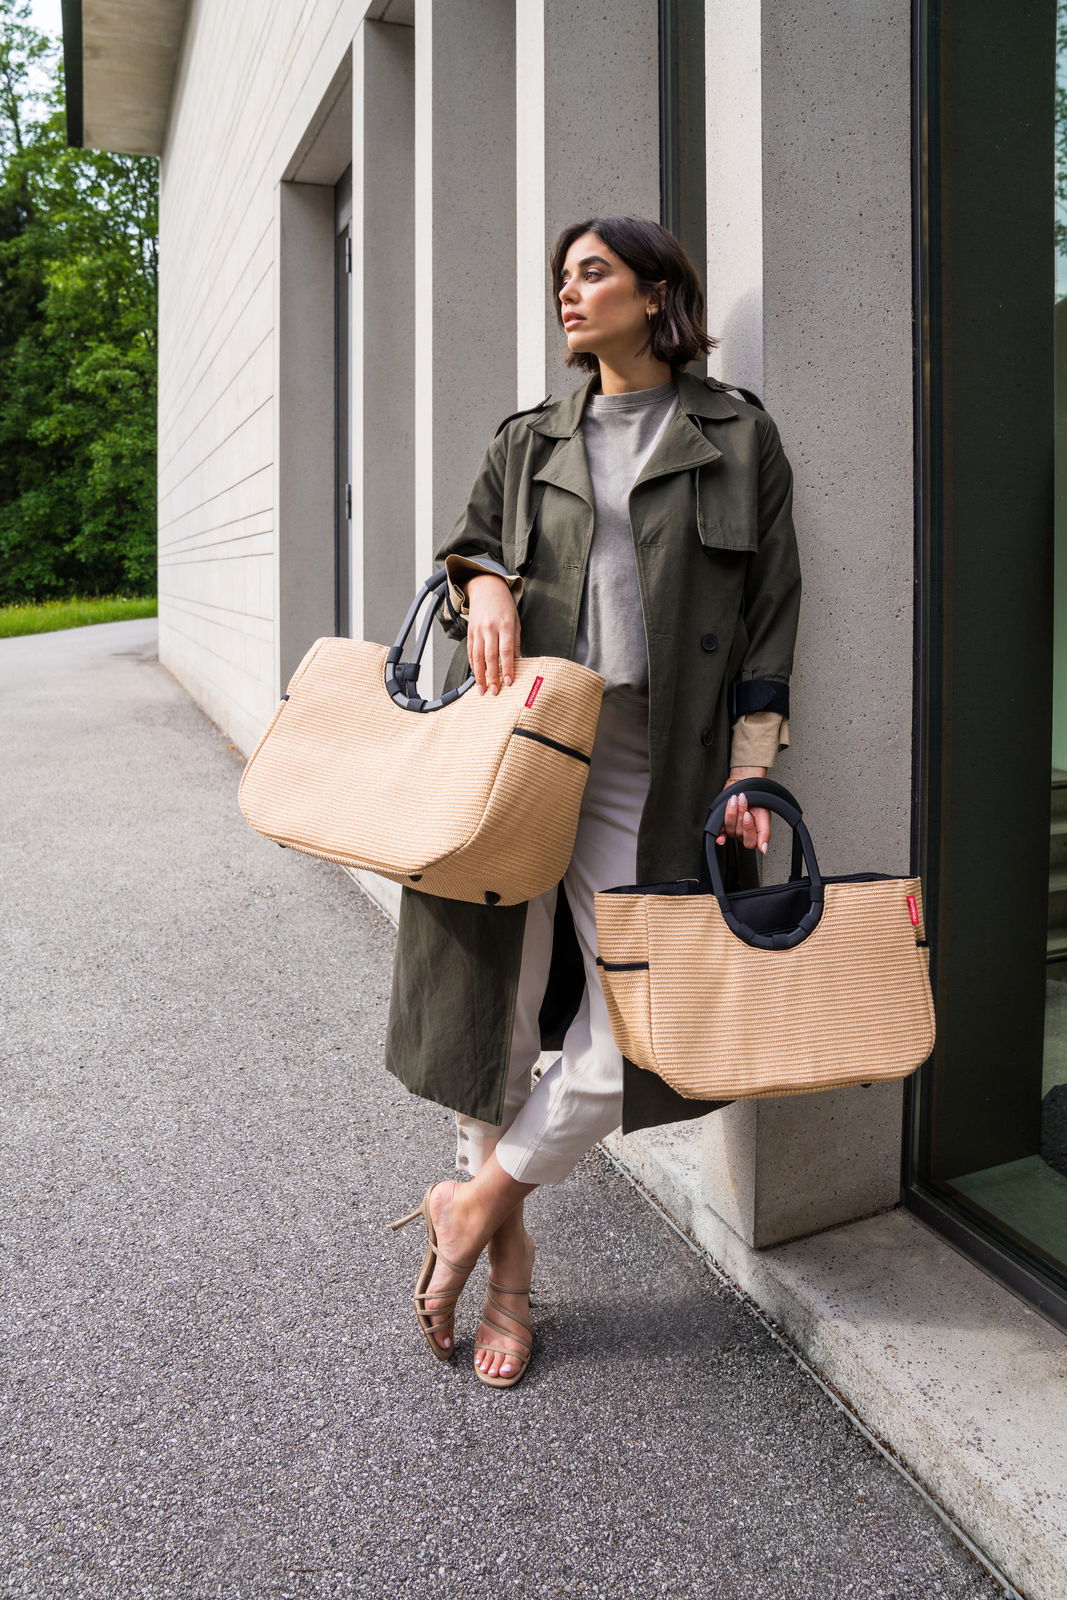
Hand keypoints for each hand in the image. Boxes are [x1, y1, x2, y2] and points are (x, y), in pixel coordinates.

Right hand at [465, 574, 520, 694]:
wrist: (486, 588)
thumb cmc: (504, 606)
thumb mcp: (516, 621)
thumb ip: (516, 642)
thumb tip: (518, 662)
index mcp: (505, 625)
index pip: (506, 651)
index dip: (508, 668)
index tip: (509, 682)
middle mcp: (490, 628)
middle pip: (491, 656)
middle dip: (492, 676)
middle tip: (494, 691)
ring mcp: (478, 630)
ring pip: (478, 656)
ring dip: (479, 675)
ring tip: (482, 689)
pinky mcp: (470, 631)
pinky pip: (471, 651)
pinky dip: (473, 665)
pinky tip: (475, 676)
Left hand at [715, 767, 770, 854]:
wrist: (746, 785)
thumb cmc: (757, 799)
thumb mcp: (764, 815)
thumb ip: (765, 832)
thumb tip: (764, 849)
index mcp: (755, 833)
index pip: (750, 842)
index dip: (748, 829)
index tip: (748, 815)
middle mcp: (743, 833)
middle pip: (739, 833)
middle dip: (740, 814)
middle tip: (743, 801)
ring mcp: (733, 829)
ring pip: (730, 828)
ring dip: (732, 812)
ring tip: (737, 799)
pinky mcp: (723, 824)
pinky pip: (720, 832)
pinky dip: (720, 835)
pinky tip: (720, 839)